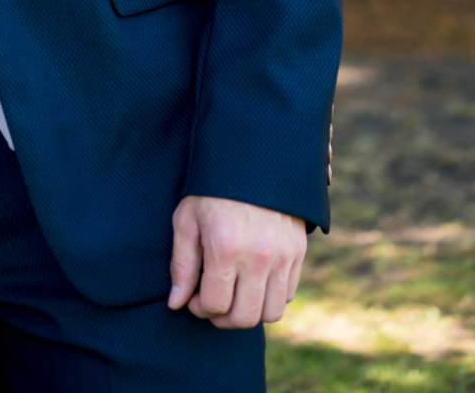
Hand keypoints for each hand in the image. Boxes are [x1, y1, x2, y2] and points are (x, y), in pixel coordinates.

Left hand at [168, 195, 305, 327]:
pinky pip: (287, 294)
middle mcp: (259, 256)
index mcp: (226, 248)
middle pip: (244, 317)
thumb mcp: (187, 219)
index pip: (215, 305)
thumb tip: (176, 303)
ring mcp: (283, 256)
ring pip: (270, 313)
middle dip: (223, 317)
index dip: (199, 308)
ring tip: (233, 293)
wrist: (251, 156)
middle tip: (211, 301)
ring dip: (249, 311)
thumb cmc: (211, 188)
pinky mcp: (298, 251)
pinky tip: (252, 279)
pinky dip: (270, 296)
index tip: (193, 297)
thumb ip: (182, 265)